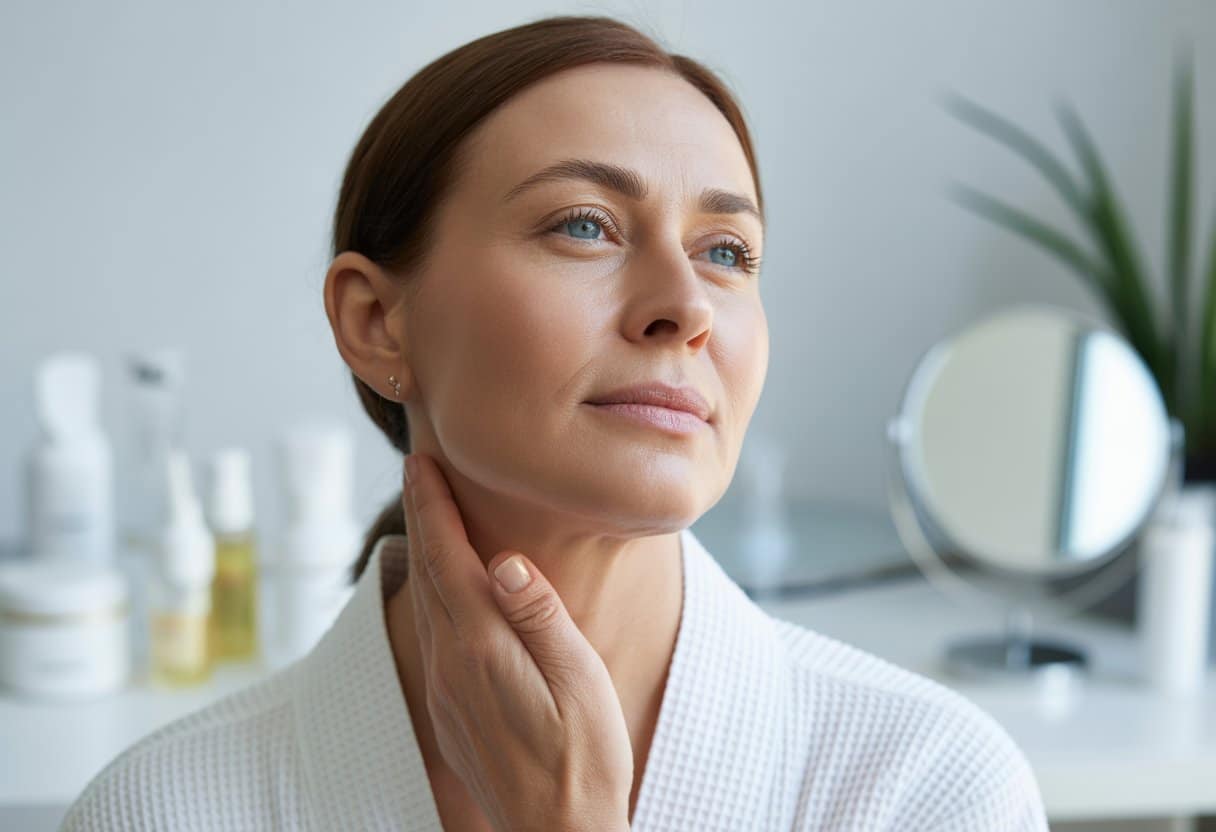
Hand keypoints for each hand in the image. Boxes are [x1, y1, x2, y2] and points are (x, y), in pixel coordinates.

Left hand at [399, 452, 633, 831]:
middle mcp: (451, 664)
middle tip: (416, 470)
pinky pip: (430, 632)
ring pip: (423, 602)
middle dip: (420, 516)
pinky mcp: (449, 708)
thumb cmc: (584, 758)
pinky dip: (430, 592)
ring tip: (425, 512)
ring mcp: (445, 688)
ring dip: (422, 551)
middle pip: (426, 573)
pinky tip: (442, 587)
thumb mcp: (578, 682)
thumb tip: (507, 561)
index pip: (447, 558)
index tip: (421, 462)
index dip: (432, 506)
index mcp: (483, 648)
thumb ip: (541, 618)